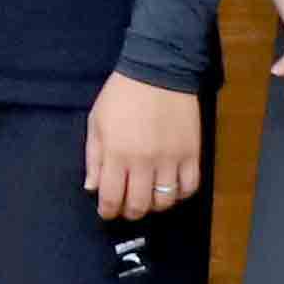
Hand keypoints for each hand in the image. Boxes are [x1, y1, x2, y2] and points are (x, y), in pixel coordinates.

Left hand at [85, 73, 205, 220]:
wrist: (158, 71)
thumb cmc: (122, 95)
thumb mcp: (97, 122)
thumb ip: (93, 157)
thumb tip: (92, 188)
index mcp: (117, 154)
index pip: (111, 198)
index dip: (108, 211)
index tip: (107, 211)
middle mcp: (144, 161)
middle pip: (139, 205)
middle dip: (130, 212)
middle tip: (127, 207)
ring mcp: (170, 159)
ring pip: (164, 201)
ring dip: (154, 206)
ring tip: (149, 198)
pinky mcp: (192, 154)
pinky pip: (189, 187)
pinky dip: (179, 194)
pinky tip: (171, 189)